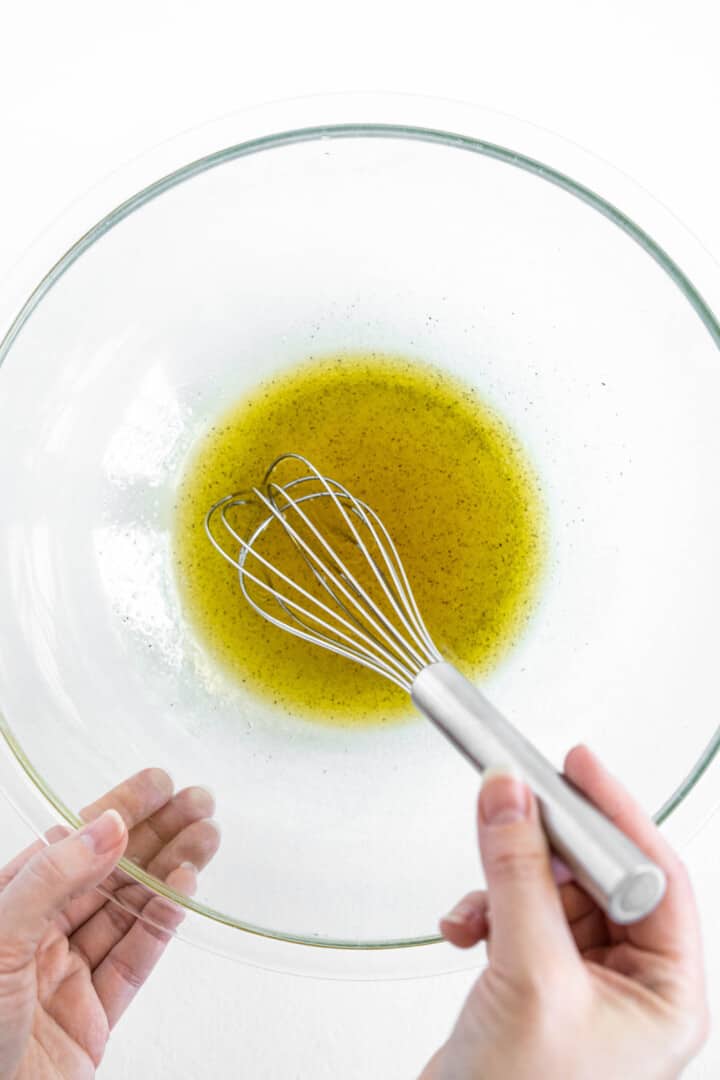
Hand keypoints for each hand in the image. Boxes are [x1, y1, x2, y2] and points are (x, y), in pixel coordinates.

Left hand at [0, 769, 219, 1078]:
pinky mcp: (93, 1017)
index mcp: (7, 905)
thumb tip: (106, 826)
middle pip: (108, 872)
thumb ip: (53, 878)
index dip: (118, 808)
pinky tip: (186, 889)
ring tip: (207, 837)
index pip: (71, 842)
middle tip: (199, 802)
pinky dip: (162, 923)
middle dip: (156, 834)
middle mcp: (38, 934)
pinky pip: (134, 960)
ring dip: (170, 870)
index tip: (158, 783)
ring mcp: (67, 975)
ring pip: (128, 910)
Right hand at [421, 746, 708, 1079]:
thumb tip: (510, 796)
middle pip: (597, 874)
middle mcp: (630, 986)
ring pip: (551, 889)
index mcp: (665, 992)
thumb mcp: (529, 978)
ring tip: (479, 900)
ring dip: (506, 882)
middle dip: (546, 849)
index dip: (617, 813)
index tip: (578, 765)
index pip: (654, 875)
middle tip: (512, 806)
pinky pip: (517, 915)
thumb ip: (517, 876)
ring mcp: (581, 984)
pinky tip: (466, 927)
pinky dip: (486, 910)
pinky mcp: (535, 983)